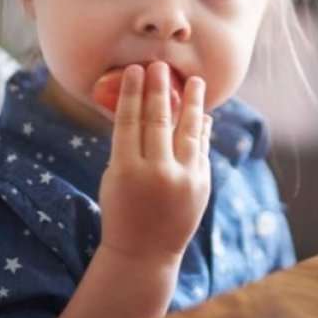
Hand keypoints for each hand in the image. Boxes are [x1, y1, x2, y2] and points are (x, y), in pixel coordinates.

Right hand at [97, 62, 211, 264]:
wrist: (144, 252)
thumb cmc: (122, 210)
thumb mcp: (115, 178)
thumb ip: (129, 146)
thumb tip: (146, 108)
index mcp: (126, 171)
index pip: (129, 122)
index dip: (133, 93)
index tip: (135, 70)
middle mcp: (156, 173)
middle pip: (158, 121)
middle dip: (160, 90)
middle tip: (161, 65)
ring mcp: (183, 179)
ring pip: (189, 131)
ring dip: (192, 103)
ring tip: (195, 81)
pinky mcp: (201, 184)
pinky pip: (201, 149)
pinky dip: (202, 130)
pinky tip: (202, 113)